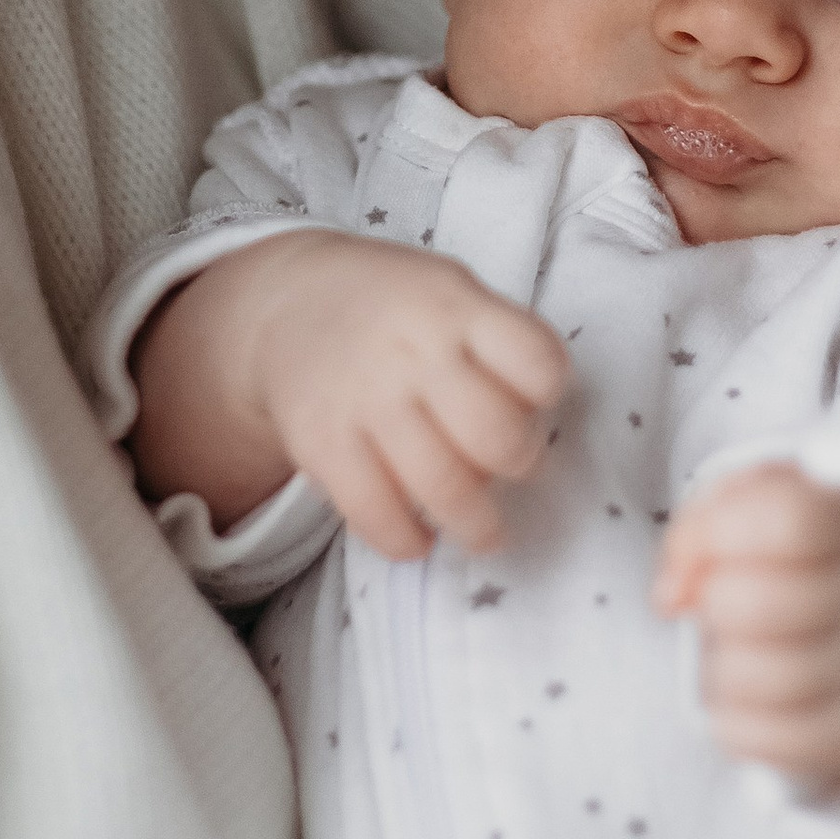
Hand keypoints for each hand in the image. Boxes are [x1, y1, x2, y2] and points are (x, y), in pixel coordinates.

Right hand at [132, 232, 566, 560]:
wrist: (291, 306)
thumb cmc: (399, 312)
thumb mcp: (453, 297)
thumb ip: (498, 346)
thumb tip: (534, 430)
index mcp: (457, 309)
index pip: (534, 360)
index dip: (548, 392)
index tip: (538, 404)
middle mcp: (413, 352)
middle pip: (495, 434)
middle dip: (520, 464)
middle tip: (515, 470)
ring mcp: (365, 399)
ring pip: (443, 485)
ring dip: (476, 525)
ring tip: (484, 534)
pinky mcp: (321, 443)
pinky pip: (375, 513)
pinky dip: (407, 541)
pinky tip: (419, 538)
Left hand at [656, 466, 839, 788]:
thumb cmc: (796, 552)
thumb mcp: (752, 504)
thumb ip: (701, 526)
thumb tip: (672, 595)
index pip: (789, 521)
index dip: (720, 537)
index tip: (708, 553)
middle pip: (760, 605)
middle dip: (715, 606)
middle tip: (723, 604)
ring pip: (761, 679)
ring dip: (721, 667)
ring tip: (736, 650)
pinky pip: (774, 743)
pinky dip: (734, 723)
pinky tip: (743, 697)